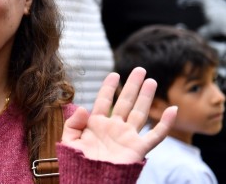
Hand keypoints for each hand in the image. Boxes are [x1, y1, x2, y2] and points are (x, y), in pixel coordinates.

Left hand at [61, 67, 176, 163]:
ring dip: (146, 97)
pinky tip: (173, 110)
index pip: (104, 100)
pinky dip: (166, 123)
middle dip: (132, 86)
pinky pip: (156, 135)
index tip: (114, 73)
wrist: (90, 180)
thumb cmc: (78, 163)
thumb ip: (73, 124)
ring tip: (151, 81)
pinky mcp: (138, 149)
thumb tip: (83, 108)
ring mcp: (127, 137)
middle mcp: (114, 127)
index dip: (109, 87)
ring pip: (140, 112)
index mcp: (96, 124)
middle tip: (140, 69)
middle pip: (125, 102)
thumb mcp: (69, 141)